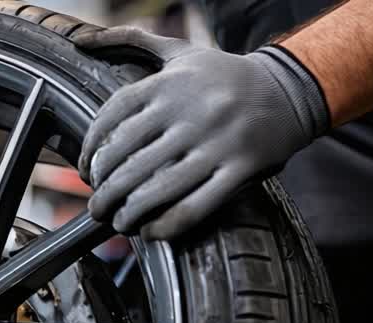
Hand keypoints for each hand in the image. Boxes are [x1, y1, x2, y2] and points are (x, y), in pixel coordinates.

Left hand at [75, 27, 329, 240]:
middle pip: (129, 160)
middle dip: (104, 190)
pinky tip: (151, 231)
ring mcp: (217, 141)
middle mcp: (191, 112)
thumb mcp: (179, 52)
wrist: (289, 89)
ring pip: (157, 188)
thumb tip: (83, 40)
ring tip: (117, 220)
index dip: (91, 151)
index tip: (84, 171)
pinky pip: (195, 205)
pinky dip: (166, 225)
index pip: (112, 119)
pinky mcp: (240, 168)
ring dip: (128, 212)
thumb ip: (131, 41)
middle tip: (96, 205)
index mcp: (170, 84)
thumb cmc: (222, 76)